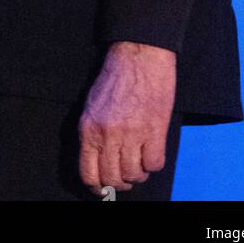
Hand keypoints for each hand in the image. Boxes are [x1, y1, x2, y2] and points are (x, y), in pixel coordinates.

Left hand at [78, 41, 176, 194]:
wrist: (139, 54)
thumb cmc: (115, 77)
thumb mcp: (92, 106)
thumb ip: (93, 134)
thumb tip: (98, 163)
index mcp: (88, 129)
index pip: (88, 174)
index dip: (98, 187)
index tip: (105, 188)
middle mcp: (107, 135)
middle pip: (112, 179)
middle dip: (120, 182)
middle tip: (127, 174)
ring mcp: (131, 134)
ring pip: (134, 175)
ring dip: (139, 173)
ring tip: (141, 160)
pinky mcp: (154, 129)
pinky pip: (155, 164)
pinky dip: (154, 162)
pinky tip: (153, 149)